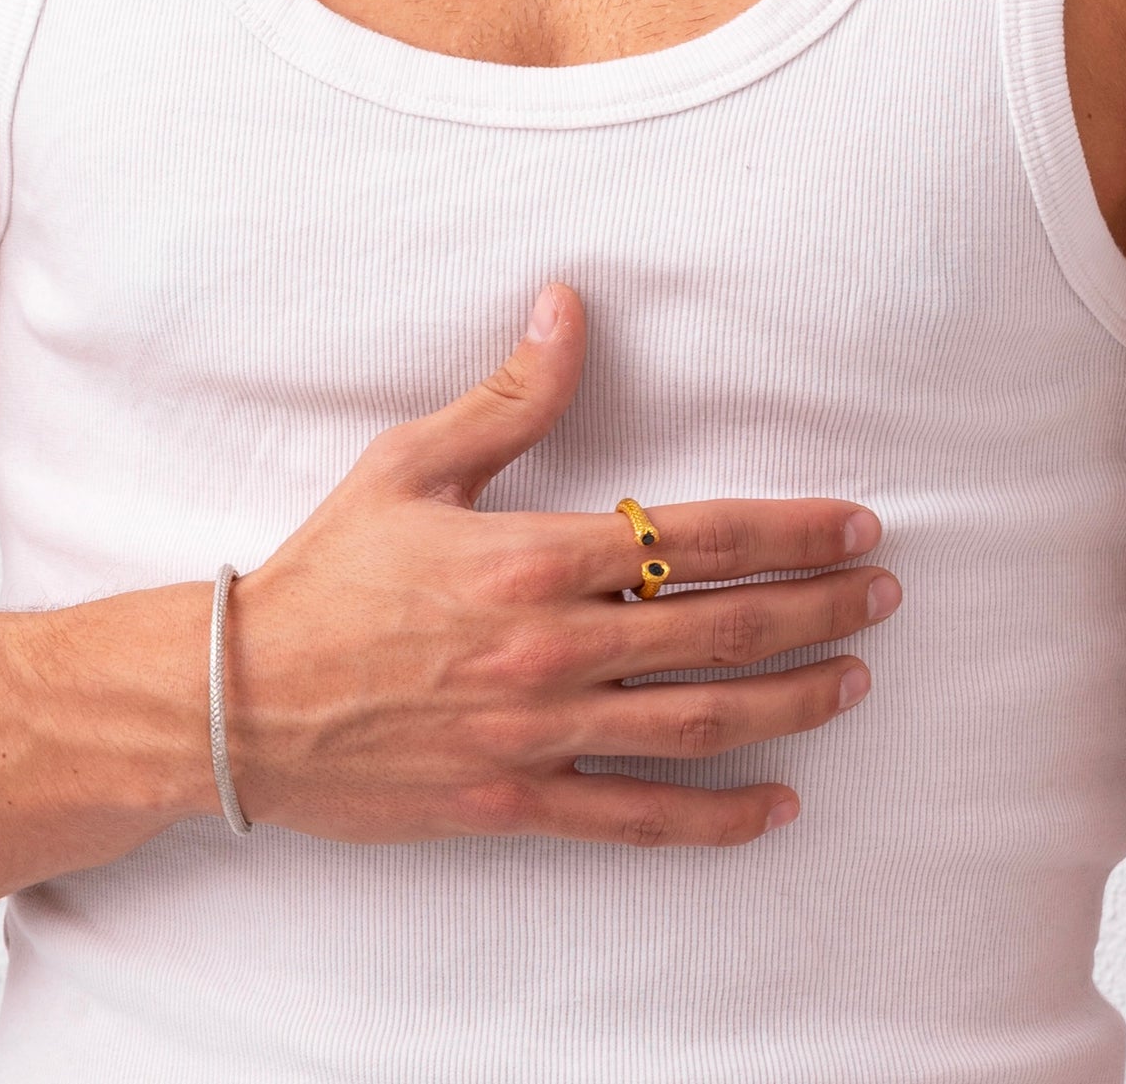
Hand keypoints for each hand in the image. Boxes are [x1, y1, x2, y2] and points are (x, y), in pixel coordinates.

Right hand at [223, 283, 898, 848]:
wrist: (242, 697)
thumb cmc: (327, 573)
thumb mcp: (409, 466)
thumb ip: (508, 396)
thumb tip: (567, 305)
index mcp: (534, 557)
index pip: (698, 538)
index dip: (793, 531)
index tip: (856, 527)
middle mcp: (553, 648)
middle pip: (724, 630)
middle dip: (820, 610)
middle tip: (883, 597)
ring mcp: (540, 732)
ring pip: (703, 723)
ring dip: (795, 701)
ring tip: (855, 681)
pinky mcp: (517, 800)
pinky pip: (639, 820)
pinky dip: (718, 819)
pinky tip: (778, 807)